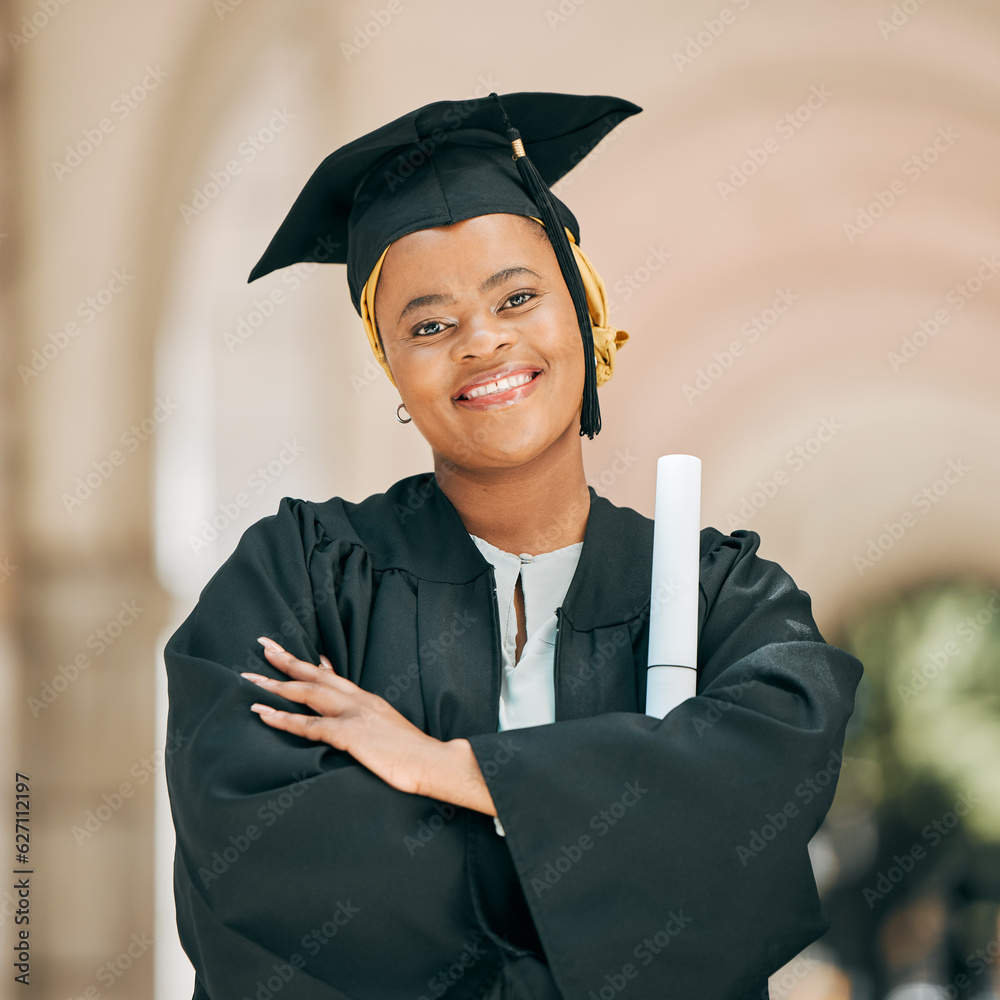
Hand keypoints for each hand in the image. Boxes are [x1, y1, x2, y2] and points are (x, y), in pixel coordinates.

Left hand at [242, 638, 494, 817]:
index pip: (335, 677)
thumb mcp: (391, 732)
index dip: (313, 665)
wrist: (436, 763)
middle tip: (263, 646)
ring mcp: (355, 714)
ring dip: (276, 685)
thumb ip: (373, 725)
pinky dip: (283, 719)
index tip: (296, 654)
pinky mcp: (351, 733)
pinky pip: (309, 724)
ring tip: (250, 679)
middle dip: (287, 661)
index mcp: (369, 701)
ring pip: (307, 693)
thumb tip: (360, 730)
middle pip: (315, 675)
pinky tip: (263, 714)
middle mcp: (359, 700)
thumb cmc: (415, 757)